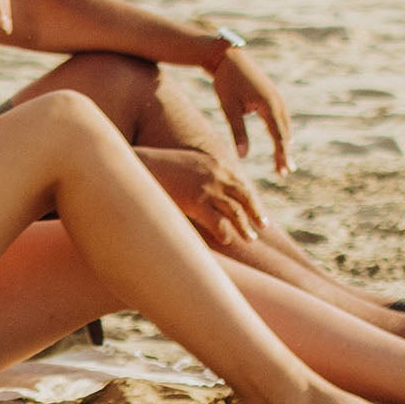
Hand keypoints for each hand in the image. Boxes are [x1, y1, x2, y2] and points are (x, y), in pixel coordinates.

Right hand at [140, 144, 265, 250]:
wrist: (140, 166)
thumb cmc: (158, 167)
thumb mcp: (185, 164)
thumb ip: (200, 174)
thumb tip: (206, 188)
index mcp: (215, 163)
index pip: (240, 183)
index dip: (250, 198)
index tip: (256, 208)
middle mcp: (217, 175)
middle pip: (245, 196)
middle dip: (256, 212)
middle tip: (263, 225)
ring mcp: (209, 189)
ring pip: (236, 211)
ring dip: (245, 226)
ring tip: (250, 238)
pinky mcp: (197, 203)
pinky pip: (218, 222)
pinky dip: (225, 232)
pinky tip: (227, 239)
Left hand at [210, 44, 294, 174]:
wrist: (227, 56)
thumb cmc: (226, 82)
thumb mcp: (229, 108)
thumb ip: (238, 132)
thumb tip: (242, 156)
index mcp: (269, 106)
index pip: (279, 137)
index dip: (281, 155)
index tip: (283, 172)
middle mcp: (277, 102)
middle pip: (284, 133)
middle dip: (284, 152)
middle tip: (285, 172)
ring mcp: (276, 97)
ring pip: (284, 125)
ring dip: (284, 142)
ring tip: (284, 159)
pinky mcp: (271, 94)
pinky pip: (280, 117)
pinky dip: (281, 130)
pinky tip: (279, 139)